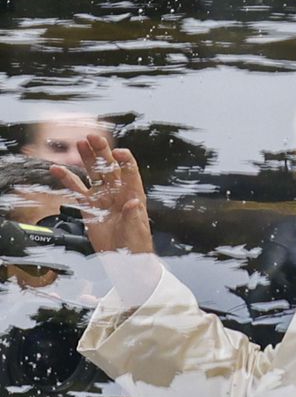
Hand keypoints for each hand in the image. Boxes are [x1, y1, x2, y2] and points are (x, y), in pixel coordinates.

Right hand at [49, 134, 153, 253]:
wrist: (124, 259)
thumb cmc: (136, 244)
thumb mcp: (136, 230)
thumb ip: (132, 216)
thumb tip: (133, 202)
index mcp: (133, 194)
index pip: (130, 172)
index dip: (125, 160)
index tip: (118, 153)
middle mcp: (117, 192)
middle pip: (109, 167)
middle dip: (102, 152)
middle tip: (93, 137)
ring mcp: (102, 198)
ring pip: (93, 174)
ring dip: (87, 159)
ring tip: (80, 143)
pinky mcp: (88, 207)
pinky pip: (76, 190)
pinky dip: (67, 180)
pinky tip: (58, 169)